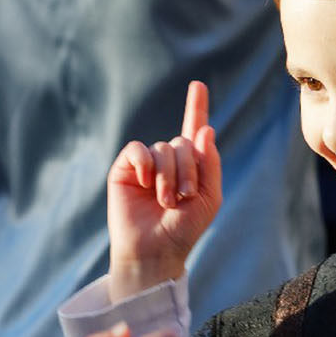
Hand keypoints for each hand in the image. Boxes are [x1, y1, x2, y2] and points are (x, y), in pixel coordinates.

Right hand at [107, 80, 221, 299]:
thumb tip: (205, 129)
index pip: (194, 130)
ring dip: (169, 175)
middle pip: (183, 142)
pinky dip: (145, 164)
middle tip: (183, 197)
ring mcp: (146, 164)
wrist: (156, 250)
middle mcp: (167, 161)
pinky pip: (138, 150)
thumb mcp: (209, 197)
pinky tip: (144, 183)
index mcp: (190, 166)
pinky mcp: (125, 169)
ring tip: (165, 201)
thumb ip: (211, 163)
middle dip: (189, 169)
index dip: (196, 107)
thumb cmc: (184, 229)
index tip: (198, 86)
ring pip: (163, 147)